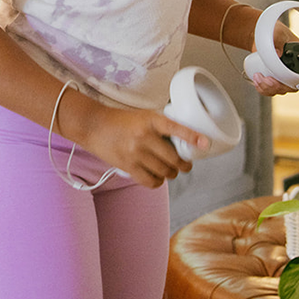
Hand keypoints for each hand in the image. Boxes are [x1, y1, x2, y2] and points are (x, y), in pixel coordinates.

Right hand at [80, 103, 206, 188]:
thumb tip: (183, 143)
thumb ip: (161, 127)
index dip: (192, 137)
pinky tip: (157, 177)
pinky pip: (151, 181)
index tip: (205, 143)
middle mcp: (144, 136)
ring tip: (170, 170)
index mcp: (151, 120)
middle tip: (185, 165)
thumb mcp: (143, 116)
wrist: (93, 125)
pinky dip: (158, 182)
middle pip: (174, 158)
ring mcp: (136, 152)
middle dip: (184, 165)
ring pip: (165, 171)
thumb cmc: (121, 120)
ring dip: (171, 174)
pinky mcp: (128, 166)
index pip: (176, 128)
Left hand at [253, 22, 298, 95]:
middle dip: (281, 86)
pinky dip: (263, 89)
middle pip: (295, 86)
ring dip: (269, 88)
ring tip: (258, 77)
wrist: (261, 37)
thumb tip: (278, 54)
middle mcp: (297, 70)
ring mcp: (286, 77)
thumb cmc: (274, 33)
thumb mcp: (277, 32)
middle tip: (268, 79)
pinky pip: (272, 91)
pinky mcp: (275, 80)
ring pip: (282, 90)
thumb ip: (278, 39)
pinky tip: (257, 81)